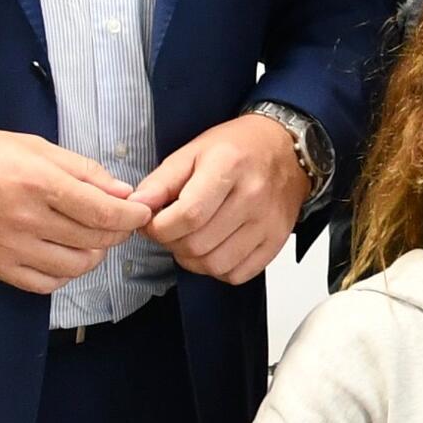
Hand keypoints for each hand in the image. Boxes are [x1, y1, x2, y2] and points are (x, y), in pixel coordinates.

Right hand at [0, 123, 145, 292]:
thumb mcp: (30, 145)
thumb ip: (80, 170)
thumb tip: (121, 192)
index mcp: (37, 182)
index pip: (104, 210)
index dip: (132, 215)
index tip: (141, 211)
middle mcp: (26, 219)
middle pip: (96, 238)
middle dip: (117, 231)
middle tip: (117, 219)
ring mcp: (10, 248)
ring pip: (76, 266)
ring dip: (93, 252)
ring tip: (89, 235)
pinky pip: (46, 283)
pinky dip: (64, 272)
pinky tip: (61, 253)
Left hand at [134, 116, 304, 284]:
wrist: (285, 149)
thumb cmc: (238, 148)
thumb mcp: (193, 151)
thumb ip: (161, 181)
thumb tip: (137, 207)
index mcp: (228, 166)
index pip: (187, 215)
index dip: (159, 228)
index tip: (151, 223)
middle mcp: (252, 196)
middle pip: (198, 244)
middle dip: (172, 243)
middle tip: (170, 230)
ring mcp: (267, 222)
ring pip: (216, 264)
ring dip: (192, 260)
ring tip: (190, 240)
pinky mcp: (276, 241)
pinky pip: (238, 274)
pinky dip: (218, 268)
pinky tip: (214, 248)